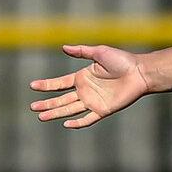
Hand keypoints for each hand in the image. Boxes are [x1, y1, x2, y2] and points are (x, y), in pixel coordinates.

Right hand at [29, 44, 151, 127]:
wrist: (139, 73)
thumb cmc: (122, 60)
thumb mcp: (99, 52)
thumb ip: (81, 51)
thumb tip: (64, 47)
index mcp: (82, 77)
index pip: (60, 84)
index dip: (46, 85)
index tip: (32, 85)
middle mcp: (85, 91)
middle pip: (61, 99)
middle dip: (47, 103)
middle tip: (33, 107)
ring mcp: (93, 101)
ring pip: (70, 110)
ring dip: (56, 113)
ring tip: (41, 117)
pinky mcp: (103, 110)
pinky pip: (88, 119)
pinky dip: (77, 123)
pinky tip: (66, 124)